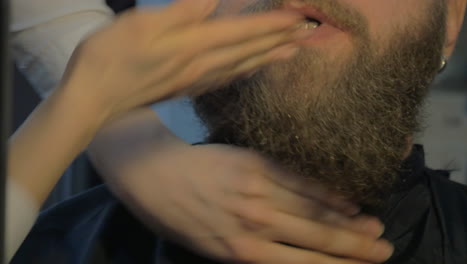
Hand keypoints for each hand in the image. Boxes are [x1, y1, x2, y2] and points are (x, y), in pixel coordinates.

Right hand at [60, 0, 308, 123]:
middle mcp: (201, 66)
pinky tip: (252, 71)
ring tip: (293, 52)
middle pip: (249, 51)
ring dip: (270, 57)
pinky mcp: (186, 88)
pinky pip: (226, 79)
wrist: (93, 99)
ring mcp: (194, 80)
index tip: (299, 16)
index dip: (272, 24)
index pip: (243, 32)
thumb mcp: (143, 24)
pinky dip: (246, 72)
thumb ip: (185, 11)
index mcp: (192, 46)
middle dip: (280, 40)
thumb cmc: (110, 57)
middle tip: (308, 32)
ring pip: (242, 67)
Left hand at [100, 137, 393, 263]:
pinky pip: (298, 179)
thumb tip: (289, 253)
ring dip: (348, 220)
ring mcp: (258, 191)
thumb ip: (248, 250)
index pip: (304, 263)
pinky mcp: (255, 163)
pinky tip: (344, 198)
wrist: (150, 170)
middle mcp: (256, 224)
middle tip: (385, 249)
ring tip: (374, 226)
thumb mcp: (206, 245)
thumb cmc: (174, 213)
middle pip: (318, 237)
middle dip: (355, 246)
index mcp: (242, 251)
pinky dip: (324, 190)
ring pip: (313, 208)